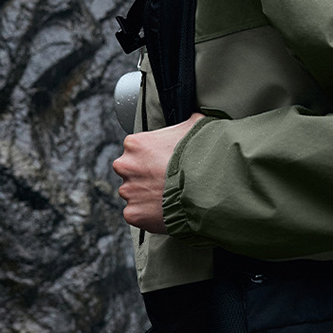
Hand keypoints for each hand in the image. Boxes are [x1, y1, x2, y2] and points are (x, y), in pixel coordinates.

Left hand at [112, 113, 203, 232]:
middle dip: (146, 176)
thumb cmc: (202, 154)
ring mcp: (128, 191)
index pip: (136, 149)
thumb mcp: (196, 125)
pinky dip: (149, 215)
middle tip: (167, 180)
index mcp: (135, 143)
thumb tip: (193, 118)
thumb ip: (186, 122)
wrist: (206, 188)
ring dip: (147, 196)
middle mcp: (125, 166)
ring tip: (170, 196)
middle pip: (131, 172)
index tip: (165, 162)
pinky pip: (137, 214)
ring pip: (134, 194)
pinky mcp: (133, 213)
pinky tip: (166, 210)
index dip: (153, 156)